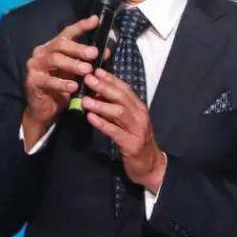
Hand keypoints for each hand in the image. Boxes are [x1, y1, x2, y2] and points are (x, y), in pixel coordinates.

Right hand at [21, 15, 100, 149]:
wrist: (44, 110)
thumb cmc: (61, 88)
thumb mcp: (76, 73)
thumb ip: (87, 61)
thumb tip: (105, 51)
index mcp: (52, 47)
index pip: (67, 33)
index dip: (81, 26)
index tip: (95, 20)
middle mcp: (41, 53)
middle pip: (60, 44)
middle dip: (79, 48)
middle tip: (94, 53)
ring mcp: (34, 66)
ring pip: (54, 59)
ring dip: (72, 63)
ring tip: (87, 70)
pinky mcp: (32, 81)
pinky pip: (48, 80)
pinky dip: (62, 83)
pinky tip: (74, 87)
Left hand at [81, 68, 167, 193]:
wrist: (150, 165)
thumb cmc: (136, 140)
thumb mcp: (129, 121)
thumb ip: (117, 108)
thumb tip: (98, 94)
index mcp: (139, 108)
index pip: (125, 89)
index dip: (111, 79)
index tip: (96, 70)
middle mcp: (140, 116)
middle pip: (122, 97)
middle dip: (104, 87)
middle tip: (88, 79)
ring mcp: (137, 130)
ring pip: (119, 112)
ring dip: (101, 105)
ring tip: (85, 100)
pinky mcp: (131, 144)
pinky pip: (115, 131)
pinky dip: (102, 123)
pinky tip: (91, 118)